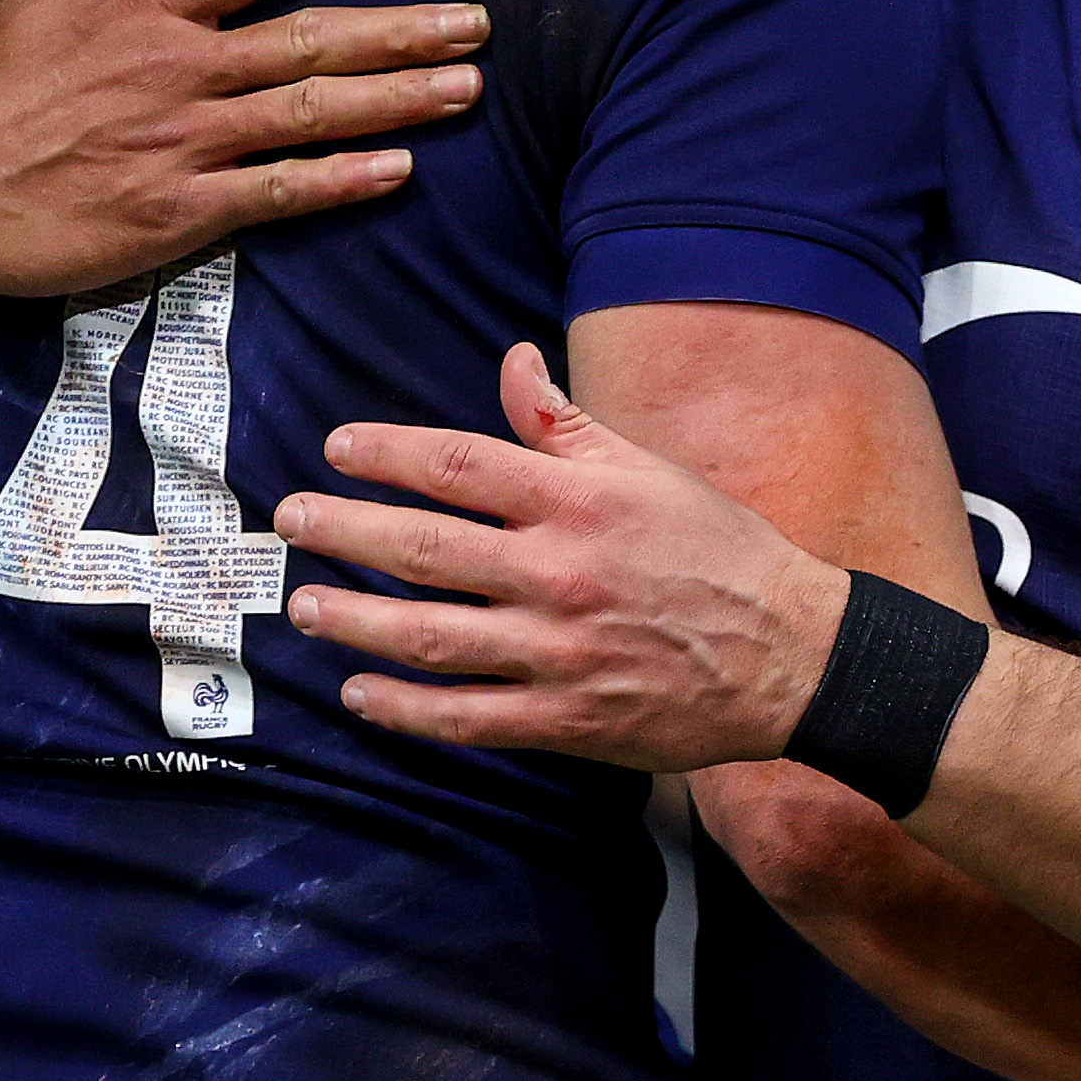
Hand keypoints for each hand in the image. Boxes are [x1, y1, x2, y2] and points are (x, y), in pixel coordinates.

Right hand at [0, 0, 487, 300]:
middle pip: (313, 39)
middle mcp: (180, 67)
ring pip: (314, 112)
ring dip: (398, 99)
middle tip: (474, 23)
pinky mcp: (180, 214)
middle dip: (403, 30)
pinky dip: (344, 180)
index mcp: (142, 5)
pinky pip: (281, 193)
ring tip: (466, 87)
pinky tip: (399, 170)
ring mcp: (185, 142)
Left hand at [281, 339, 848, 767]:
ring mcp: (559, 653)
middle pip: (424, 547)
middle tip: (289, 521)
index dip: (387, 453)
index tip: (336, 448)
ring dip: (354, 620)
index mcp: (579, 502)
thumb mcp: (647, 470)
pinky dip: (404, 709)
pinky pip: (466, 718)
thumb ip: (566, 425)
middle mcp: (560, 573)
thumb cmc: (717, 551)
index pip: (459, 465)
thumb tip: (512, 360)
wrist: (791, 654)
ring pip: (429, 637)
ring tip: (303, 605)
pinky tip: (358, 691)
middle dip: (345, 531)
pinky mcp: (567, 720)